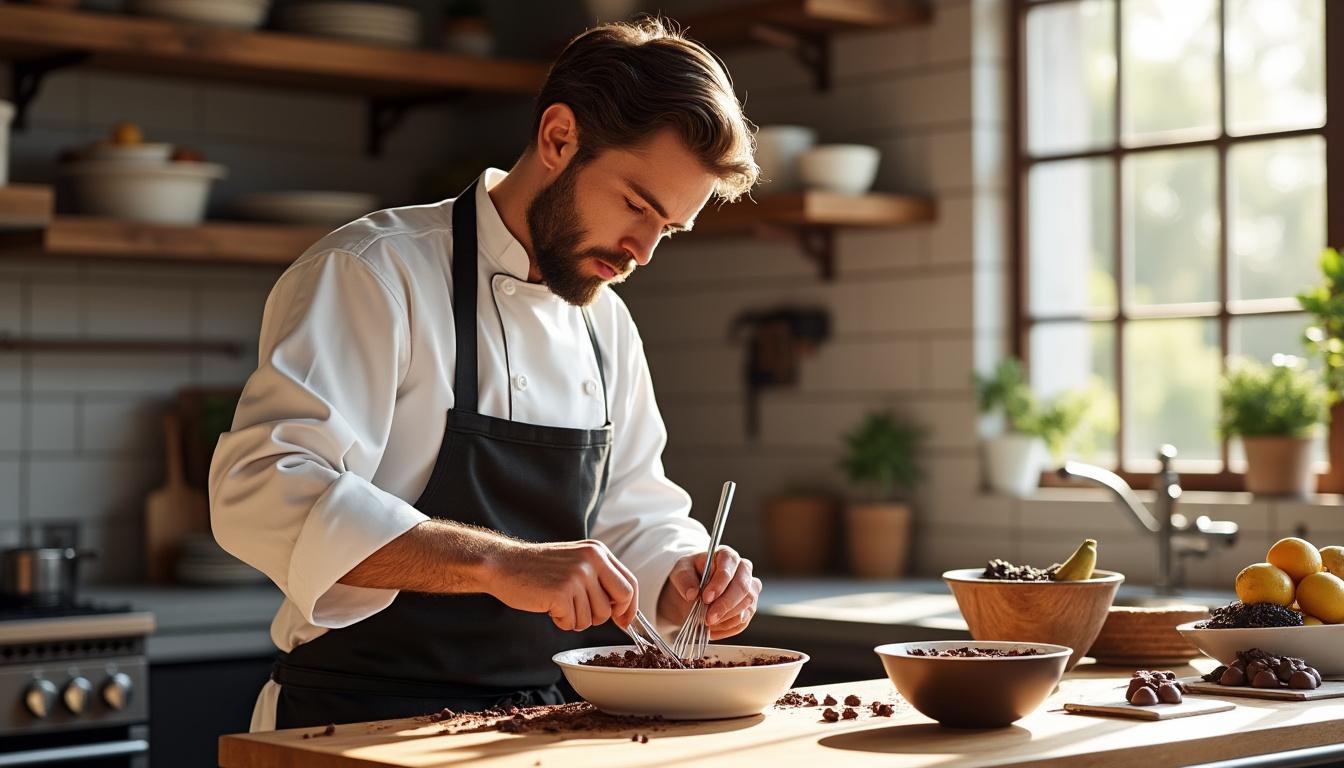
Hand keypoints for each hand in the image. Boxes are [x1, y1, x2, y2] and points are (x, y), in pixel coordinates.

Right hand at [485, 539, 637, 631]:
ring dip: (577, 619)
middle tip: (585, 614)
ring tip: (560, 604)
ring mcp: (577, 575)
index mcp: (598, 551)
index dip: (629, 606)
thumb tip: (623, 608)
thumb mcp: (576, 561)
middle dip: (606, 615)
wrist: (504, 564)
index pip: (630, 583)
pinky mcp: (562, 592)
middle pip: (620, 601)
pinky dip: (562, 621)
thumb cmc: (539, 568)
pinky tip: (550, 607)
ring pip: (595, 617)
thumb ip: (599, 577)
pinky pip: (574, 622)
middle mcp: (592, 560)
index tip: (623, 620)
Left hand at [658, 546, 761, 639]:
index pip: (730, 565)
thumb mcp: (681, 572)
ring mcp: (750, 588)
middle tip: (708, 618)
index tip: (706, 597)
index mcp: (726, 556)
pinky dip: (728, 627)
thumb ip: (684, 579)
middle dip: (725, 604)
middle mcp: (743, 569)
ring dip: (727, 617)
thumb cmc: (691, 575)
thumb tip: (692, 593)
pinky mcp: (749, 607)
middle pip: (743, 587)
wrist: (695, 590)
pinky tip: (712, 630)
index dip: (720, 583)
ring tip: (707, 623)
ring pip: (747, 604)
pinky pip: (744, 620)